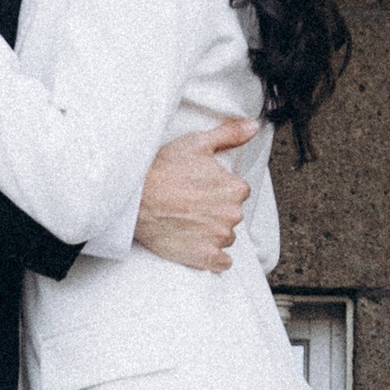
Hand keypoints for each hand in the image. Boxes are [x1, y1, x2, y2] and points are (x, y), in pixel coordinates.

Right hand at [134, 116, 250, 273]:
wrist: (136, 199)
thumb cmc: (163, 170)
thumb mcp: (198, 143)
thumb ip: (230, 134)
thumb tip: (253, 127)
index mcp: (235, 188)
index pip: (237, 191)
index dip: (219, 189)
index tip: (202, 188)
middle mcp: (232, 214)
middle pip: (231, 214)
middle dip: (216, 210)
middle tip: (192, 203)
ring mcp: (219, 238)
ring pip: (225, 236)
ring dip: (213, 232)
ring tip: (189, 222)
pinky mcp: (205, 257)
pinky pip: (222, 262)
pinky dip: (214, 257)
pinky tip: (199, 245)